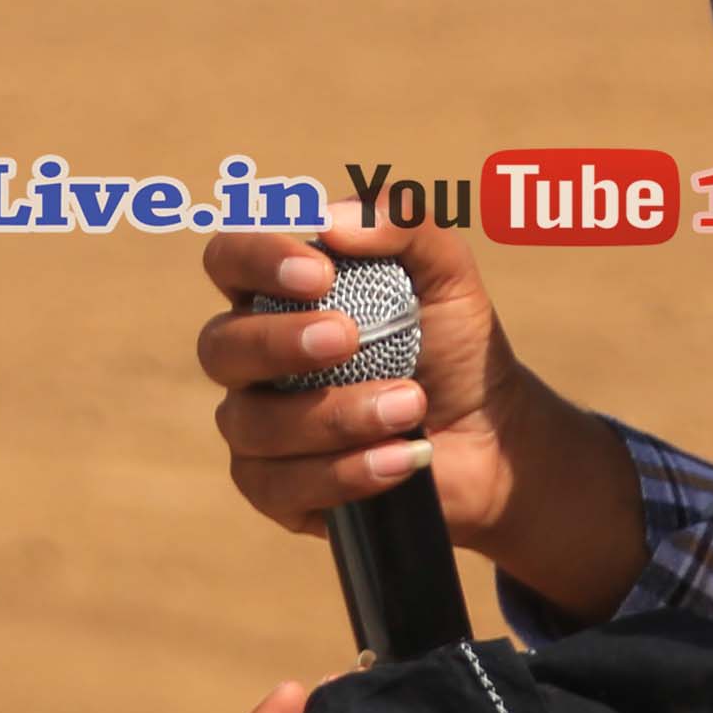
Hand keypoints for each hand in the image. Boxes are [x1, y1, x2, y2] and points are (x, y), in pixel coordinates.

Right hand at [187, 220, 644, 618]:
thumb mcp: (447, 273)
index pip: (229, 260)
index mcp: (278, 295)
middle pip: (220, 346)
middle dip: (280, 342)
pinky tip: (402, 458)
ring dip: (337, 414)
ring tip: (412, 406)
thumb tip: (333, 222)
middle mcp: (253, 361)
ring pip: (254, 423)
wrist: (491, 434)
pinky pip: (280, 486)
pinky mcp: (277, 491)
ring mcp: (257, 428)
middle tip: (350, 339)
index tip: (320, 273)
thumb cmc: (454, 345)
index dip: (257, 261)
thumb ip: (404, 221)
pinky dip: (346, 472)